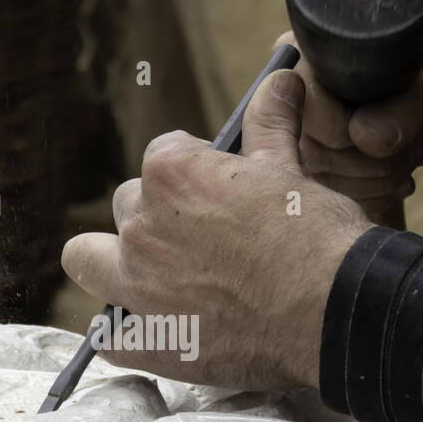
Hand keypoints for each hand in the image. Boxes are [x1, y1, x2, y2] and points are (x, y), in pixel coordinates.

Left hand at [61, 70, 368, 391]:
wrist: (334, 311)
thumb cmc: (318, 238)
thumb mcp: (293, 171)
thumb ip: (270, 126)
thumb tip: (279, 80)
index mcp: (171, 174)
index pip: (160, 157)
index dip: (193, 172)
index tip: (219, 193)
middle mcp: (142, 226)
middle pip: (127, 207)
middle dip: (157, 215)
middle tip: (200, 239)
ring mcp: (138, 286)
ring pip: (87, 259)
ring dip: (111, 262)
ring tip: (154, 277)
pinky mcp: (149, 341)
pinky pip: (108, 337)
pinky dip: (125, 334)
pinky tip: (153, 329)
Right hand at [282, 7, 422, 212]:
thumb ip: (407, 104)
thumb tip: (365, 139)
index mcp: (318, 57)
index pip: (310, 114)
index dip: (352, 133)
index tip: (396, 123)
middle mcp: (307, 92)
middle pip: (314, 155)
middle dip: (371, 162)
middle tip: (412, 138)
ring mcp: (318, 130)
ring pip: (326, 181)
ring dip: (377, 181)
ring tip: (410, 152)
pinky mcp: (335, 159)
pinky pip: (338, 196)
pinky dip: (375, 195)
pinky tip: (401, 175)